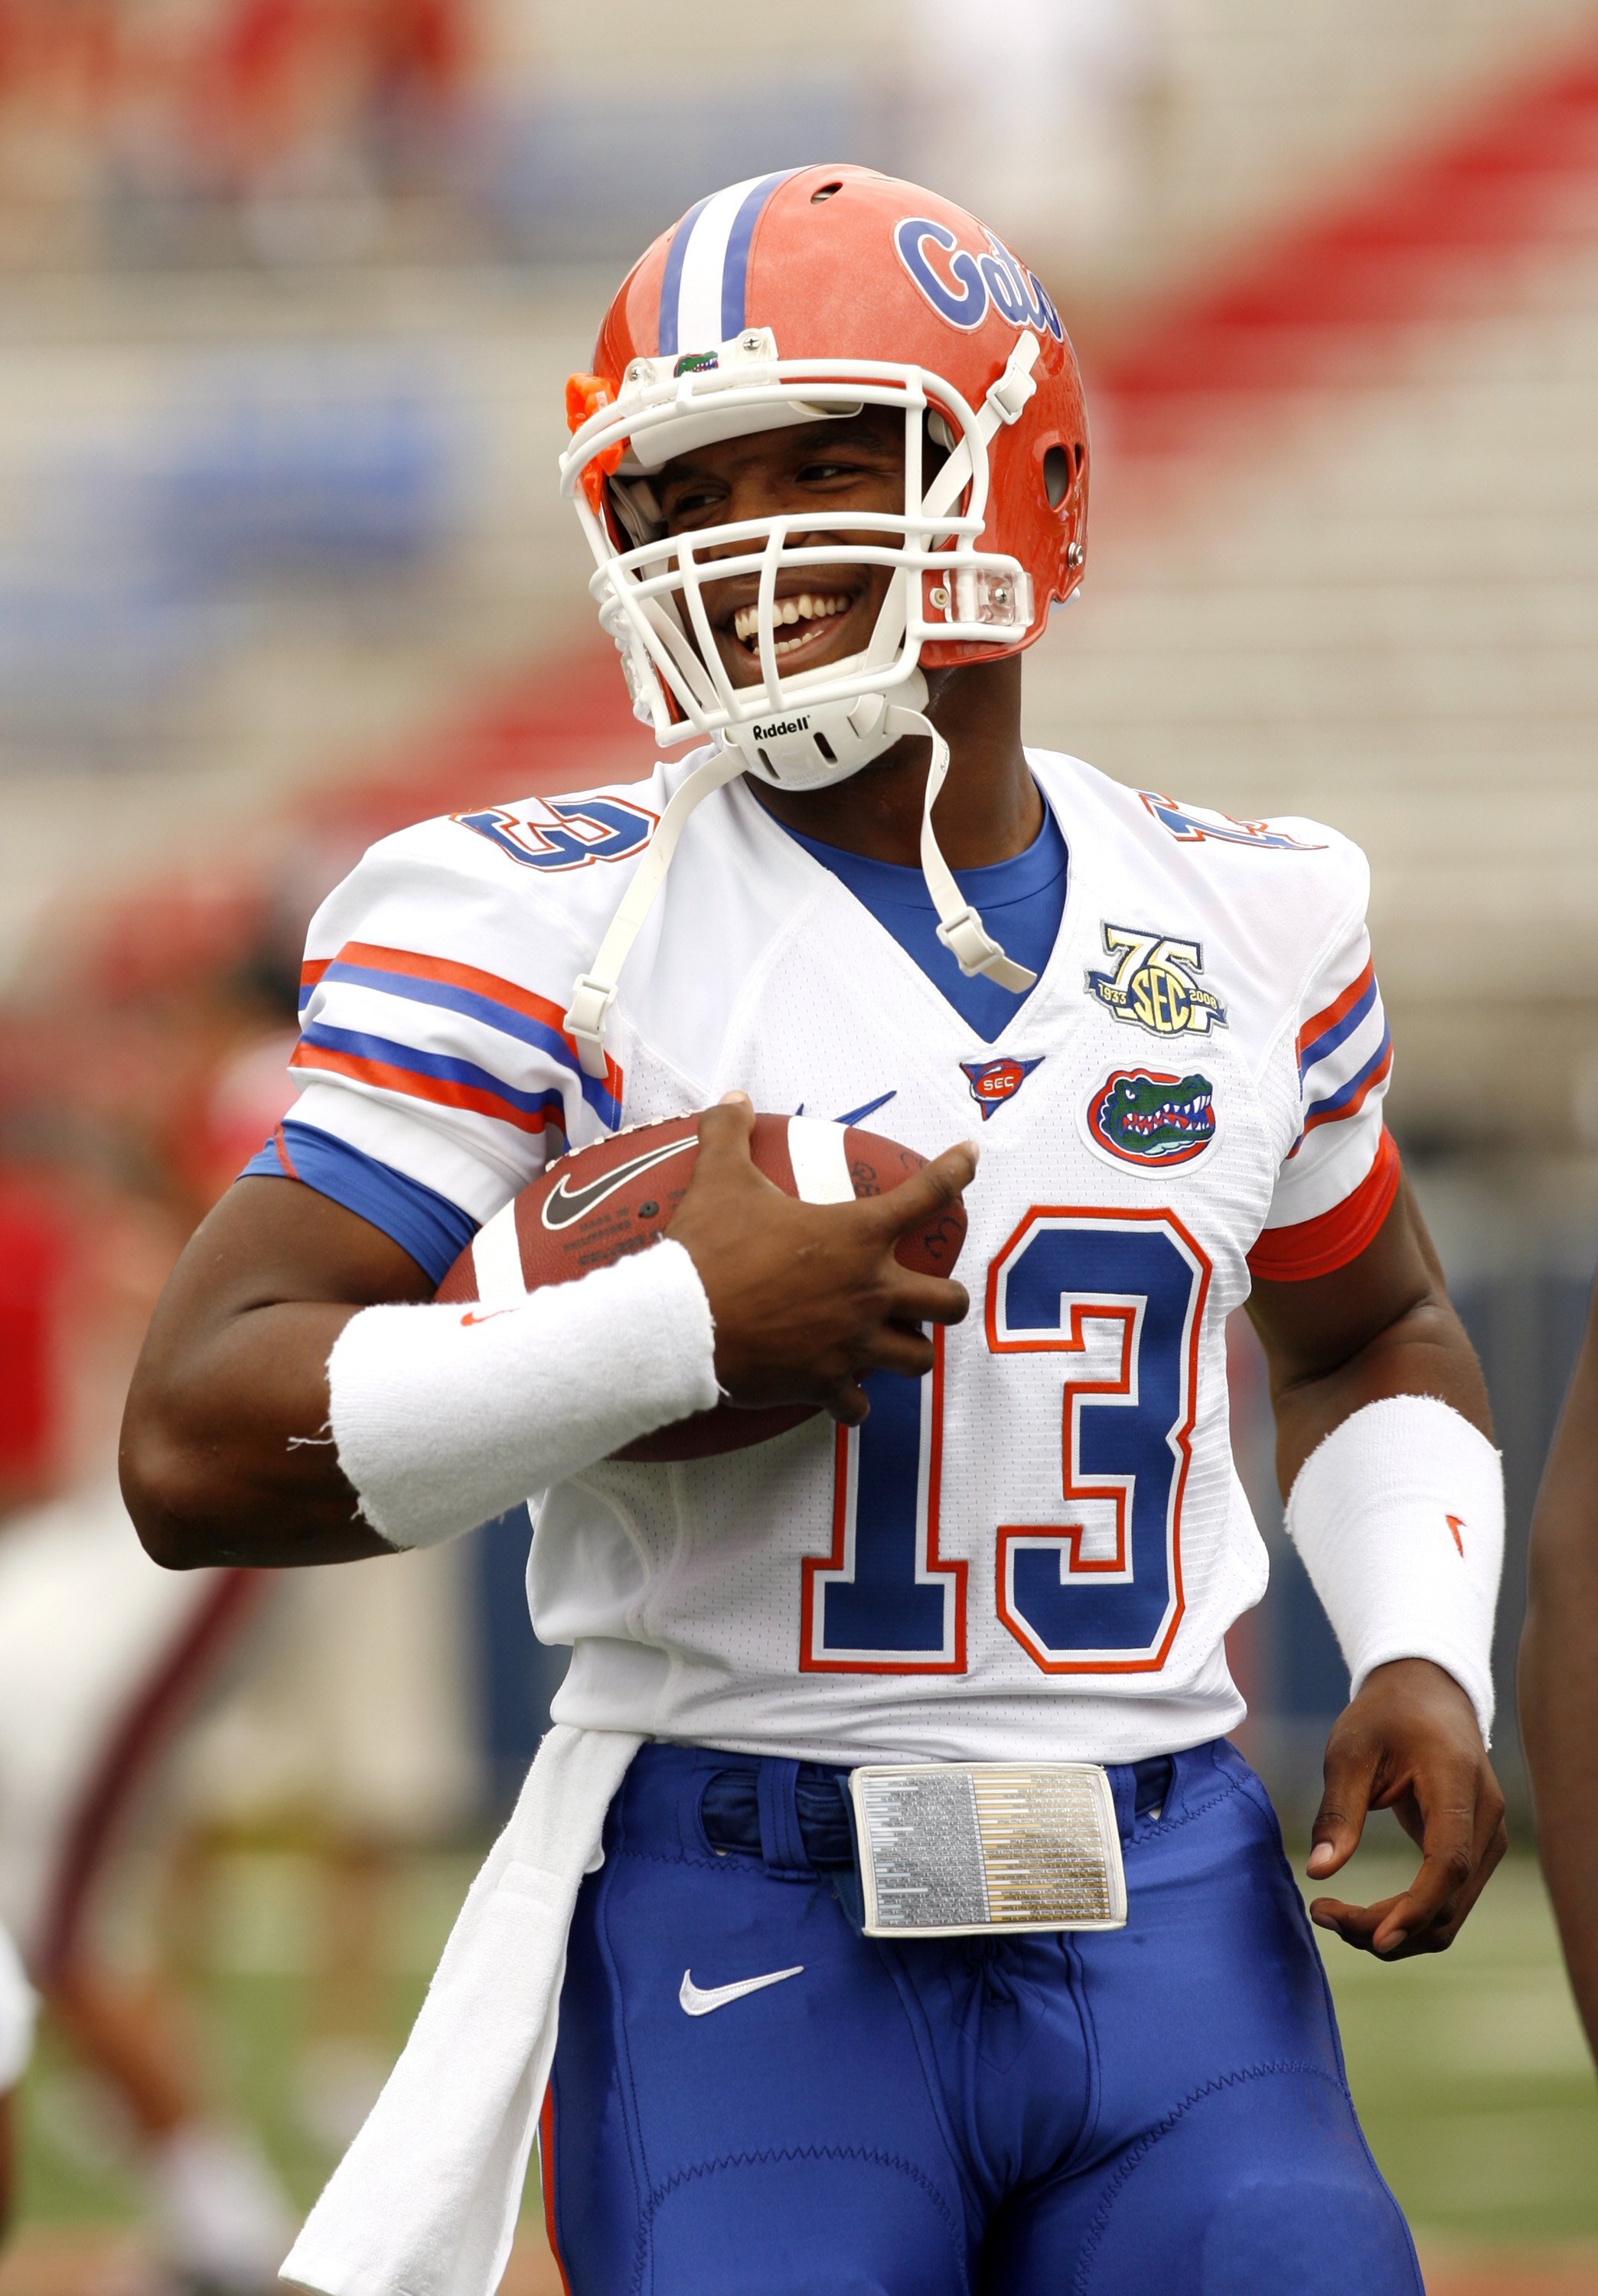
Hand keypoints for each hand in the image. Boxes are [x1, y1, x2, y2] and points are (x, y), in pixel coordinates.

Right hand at [667, 1094, 974, 1425]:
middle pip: (948, 1302)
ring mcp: (853, 1344)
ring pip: (918, 1359)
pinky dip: (854, 1402)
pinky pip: (859, 1406)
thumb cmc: (710, 1249)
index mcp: (858, 1235)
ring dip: (911, 1350)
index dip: (956, 1171)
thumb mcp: (720, 1179)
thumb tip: (732, 1099)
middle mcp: (870, 1292)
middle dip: (946, 1299)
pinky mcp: (825, 1384)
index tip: (970, 1158)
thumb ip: (729, 1134)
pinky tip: (845, 1395)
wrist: (680, 1325)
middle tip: (927, 1293)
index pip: (927, 1194)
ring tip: (896, 1343)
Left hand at [1306, 1657, 1506, 1957]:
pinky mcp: (1476, 1850)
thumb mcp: (1349, 1750)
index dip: (1415, 1906)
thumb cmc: (1384, 1716)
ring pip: (1451, 1912)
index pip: (1449, 1862)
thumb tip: (1318, 1870)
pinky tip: (1364, 1914)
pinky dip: (1409, 1917)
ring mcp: (1487, 1837)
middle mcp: (1486, 1818)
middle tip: (1322, 1916)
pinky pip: (1448, 1901)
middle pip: (1449, 1901)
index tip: (1372, 1936)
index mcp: (1458, 1783)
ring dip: (1398, 1931)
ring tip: (1335, 1918)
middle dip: (1389, 1927)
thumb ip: (1338, 1810)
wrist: (1427, 1693)